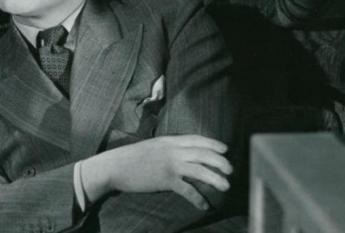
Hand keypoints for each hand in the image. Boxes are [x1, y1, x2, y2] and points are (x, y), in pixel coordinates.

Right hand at [80, 135, 232, 209]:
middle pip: (203, 154)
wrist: (114, 166)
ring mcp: (169, 165)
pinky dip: (198, 198)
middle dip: (220, 162)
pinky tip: (204, 205)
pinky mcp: (165, 180)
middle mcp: (172, 150)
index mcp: (168, 140)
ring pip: (200, 170)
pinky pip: (187, 189)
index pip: (196, 139)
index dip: (213, 143)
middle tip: (230, 170)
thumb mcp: (151, 147)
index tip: (225, 149)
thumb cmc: (130, 157)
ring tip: (226, 186)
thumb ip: (166, 149)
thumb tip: (180, 154)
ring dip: (216, 179)